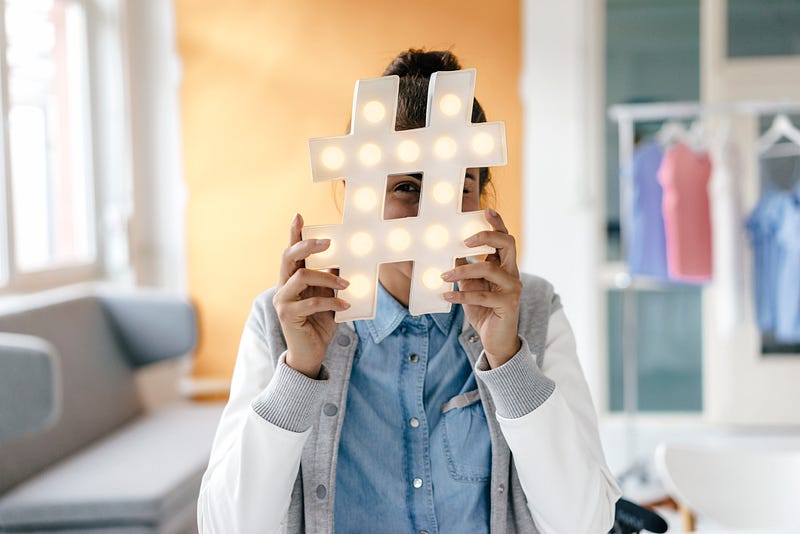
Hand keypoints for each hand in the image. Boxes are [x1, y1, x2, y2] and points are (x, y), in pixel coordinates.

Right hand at [273, 213, 350, 377]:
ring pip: (301, 277)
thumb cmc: (319, 323)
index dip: (294, 234)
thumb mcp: (328, 297)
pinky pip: (310, 302)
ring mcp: (282, 300)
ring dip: (327, 277)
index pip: (291, 252)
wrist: (311, 353)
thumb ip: (330, 281)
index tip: (298, 216)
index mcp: (291, 279)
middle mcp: (282, 286)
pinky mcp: (287, 315)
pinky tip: (345, 305)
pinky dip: (331, 301)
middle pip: (288, 257)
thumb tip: (342, 263)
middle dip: (307, 245)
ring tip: (347, 283)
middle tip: (328, 242)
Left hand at [441, 208, 521, 367]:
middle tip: (466, 241)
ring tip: (443, 276)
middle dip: (486, 237)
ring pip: (489, 269)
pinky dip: (461, 295)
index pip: (504, 238)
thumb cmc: (483, 309)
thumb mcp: (471, 285)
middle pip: (507, 244)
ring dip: (463, 270)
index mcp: (505, 264)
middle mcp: (512, 273)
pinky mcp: (507, 304)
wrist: (496, 339)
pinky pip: (482, 296)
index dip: (497, 223)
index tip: (486, 210)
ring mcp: (512, 288)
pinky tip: (446, 295)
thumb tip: (447, 252)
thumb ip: (465, 269)